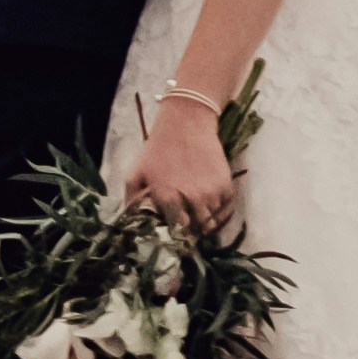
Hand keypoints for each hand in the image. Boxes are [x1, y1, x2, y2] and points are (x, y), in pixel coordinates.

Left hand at [124, 86, 238, 225]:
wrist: (186, 123)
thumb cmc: (158, 149)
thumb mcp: (136, 172)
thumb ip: (132, 201)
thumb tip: (131, 224)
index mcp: (167, 198)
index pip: (176, 232)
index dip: (176, 235)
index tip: (175, 234)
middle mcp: (191, 198)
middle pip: (197, 230)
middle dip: (193, 232)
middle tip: (189, 227)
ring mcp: (211, 192)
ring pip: (212, 222)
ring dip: (206, 222)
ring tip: (199, 216)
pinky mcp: (225, 184)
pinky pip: (226, 209)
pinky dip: (220, 212)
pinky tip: (211, 207)